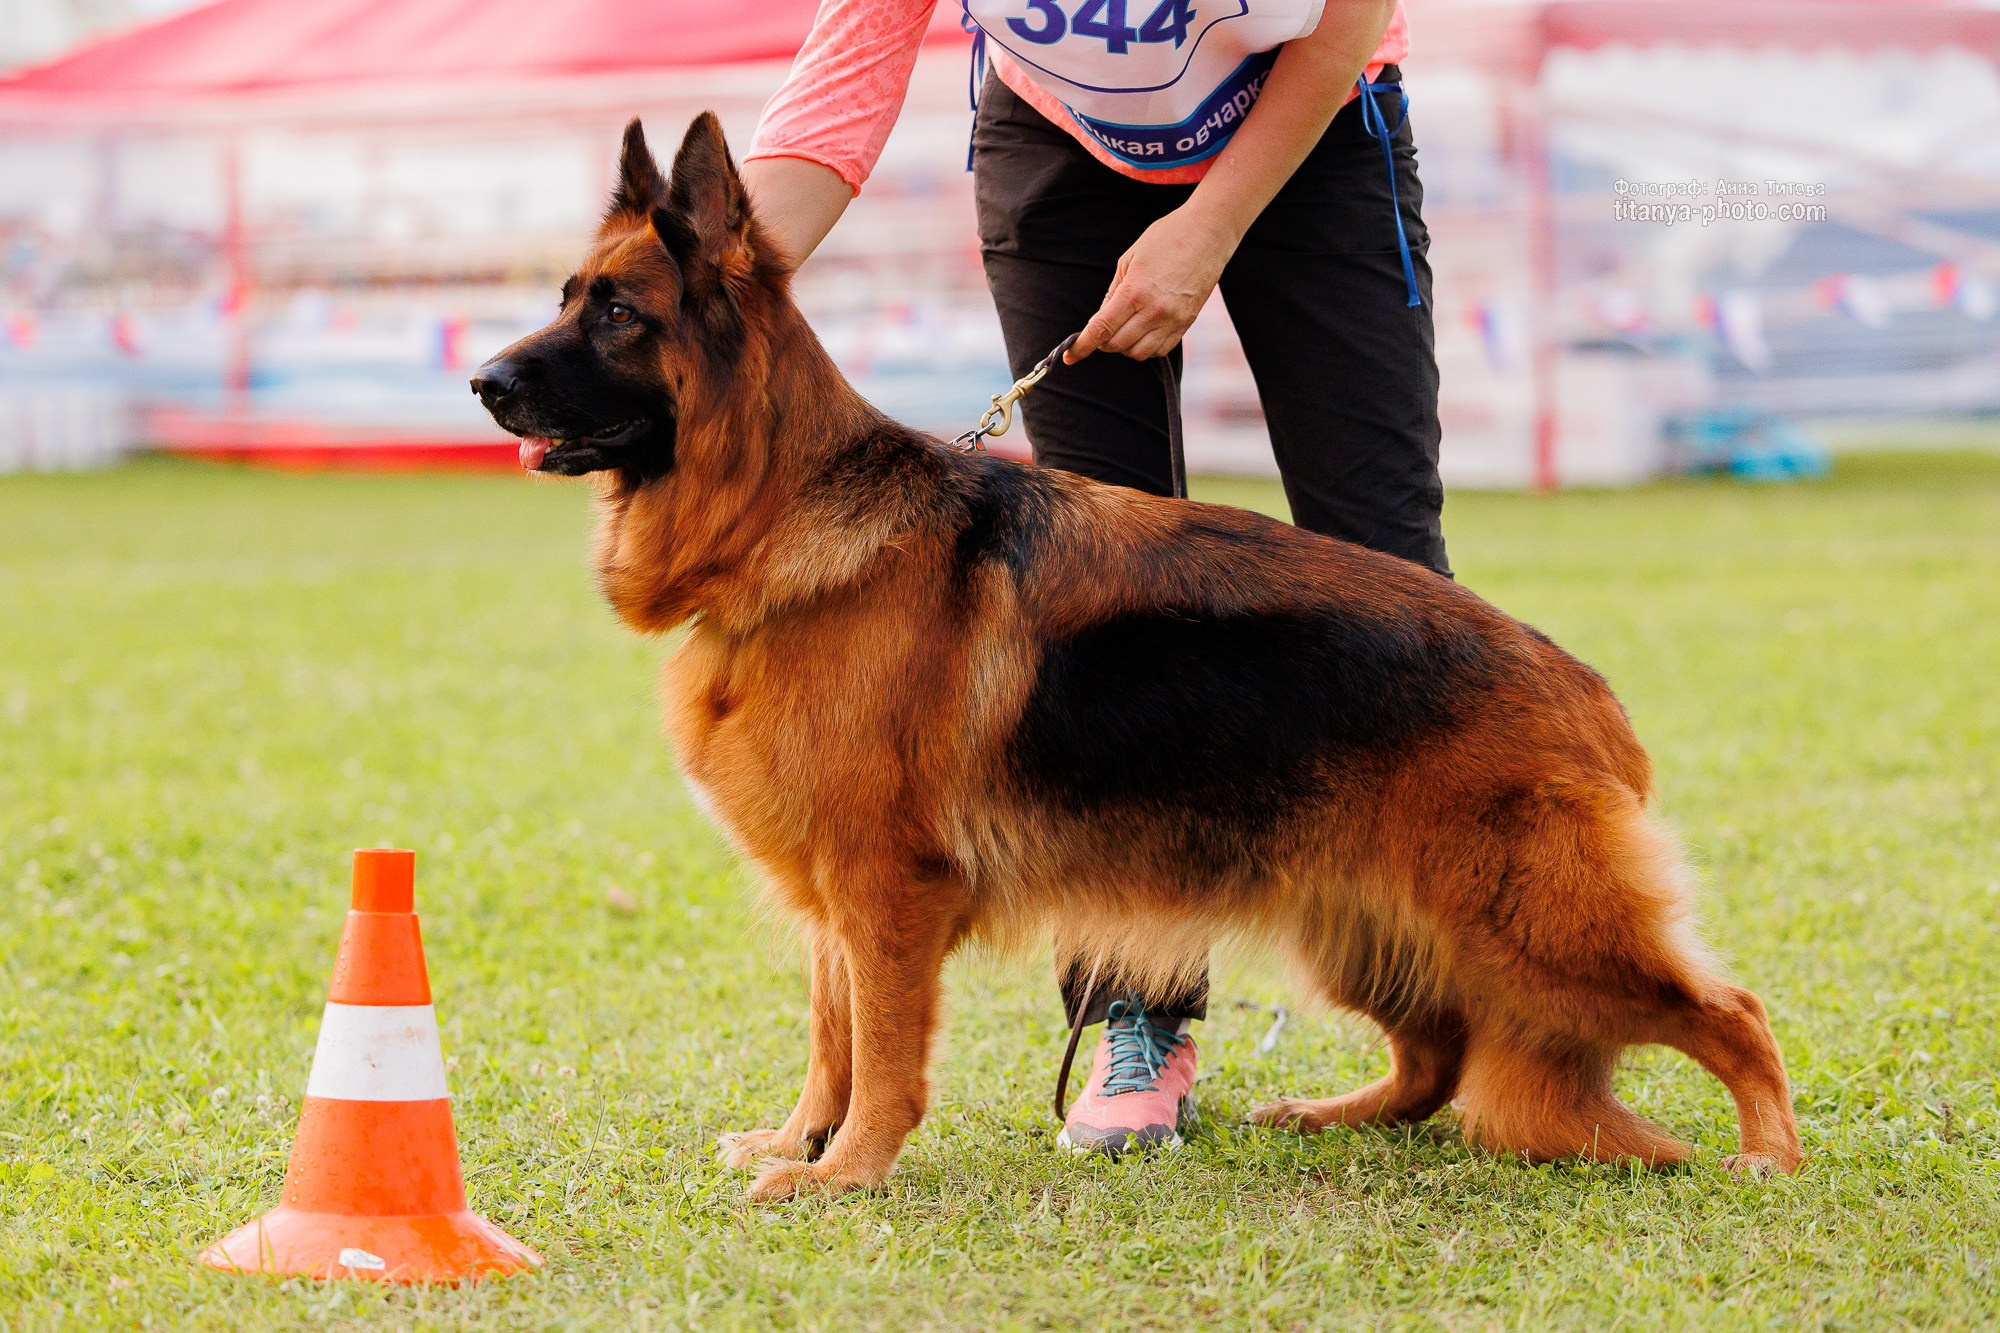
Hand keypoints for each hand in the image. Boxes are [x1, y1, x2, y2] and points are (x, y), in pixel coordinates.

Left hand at [1067, 207, 1238, 362]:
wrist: (1208, 233)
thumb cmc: (1167, 238)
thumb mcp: (1129, 259)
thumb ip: (1113, 293)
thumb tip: (1101, 319)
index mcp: (1134, 292)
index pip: (1101, 329)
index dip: (1083, 346)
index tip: (1071, 356)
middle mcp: (1154, 311)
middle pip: (1117, 345)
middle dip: (1103, 342)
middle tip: (1102, 329)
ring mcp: (1172, 319)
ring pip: (1139, 353)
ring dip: (1125, 346)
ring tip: (1125, 329)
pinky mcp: (1187, 323)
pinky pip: (1161, 350)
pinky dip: (1146, 347)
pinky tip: (1143, 332)